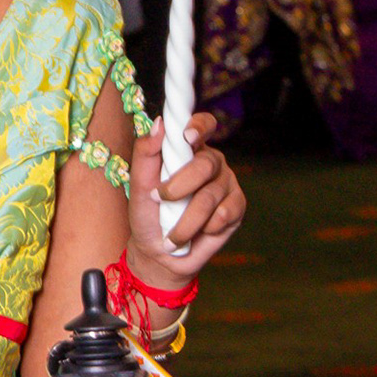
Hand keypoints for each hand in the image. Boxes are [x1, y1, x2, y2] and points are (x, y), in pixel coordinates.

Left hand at [126, 109, 245, 280]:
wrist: (160, 252)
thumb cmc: (149, 214)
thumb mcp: (139, 185)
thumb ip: (146, 153)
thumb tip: (159, 123)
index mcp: (190, 150)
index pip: (203, 126)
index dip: (199, 126)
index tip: (186, 136)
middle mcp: (212, 163)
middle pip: (205, 164)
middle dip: (180, 186)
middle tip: (160, 200)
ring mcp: (226, 184)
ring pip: (211, 196)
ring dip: (186, 221)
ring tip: (172, 235)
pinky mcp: (237, 207)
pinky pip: (225, 214)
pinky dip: (205, 228)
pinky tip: (198, 232)